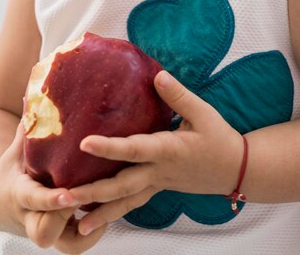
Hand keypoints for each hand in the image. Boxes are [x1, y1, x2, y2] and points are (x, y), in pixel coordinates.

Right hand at [0, 122, 106, 252]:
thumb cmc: (12, 167)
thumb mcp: (17, 147)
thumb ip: (30, 123)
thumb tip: (34, 90)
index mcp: (21, 194)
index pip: (35, 201)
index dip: (52, 201)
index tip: (69, 194)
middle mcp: (31, 217)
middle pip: (46, 233)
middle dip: (68, 220)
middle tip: (91, 199)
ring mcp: (46, 229)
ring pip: (68, 245)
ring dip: (88, 232)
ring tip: (107, 209)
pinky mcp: (59, 236)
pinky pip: (78, 244)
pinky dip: (93, 233)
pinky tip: (107, 210)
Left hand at [71, 71, 243, 236]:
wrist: (236, 169)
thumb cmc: (219, 138)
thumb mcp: (204, 113)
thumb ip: (179, 96)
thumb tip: (157, 75)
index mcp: (169, 150)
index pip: (135, 149)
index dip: (109, 147)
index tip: (84, 143)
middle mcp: (159, 172)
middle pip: (122, 186)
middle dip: (92, 192)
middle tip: (62, 197)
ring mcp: (158, 184)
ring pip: (125, 202)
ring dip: (99, 213)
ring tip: (74, 224)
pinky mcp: (158, 188)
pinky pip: (132, 203)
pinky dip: (113, 212)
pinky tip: (95, 218)